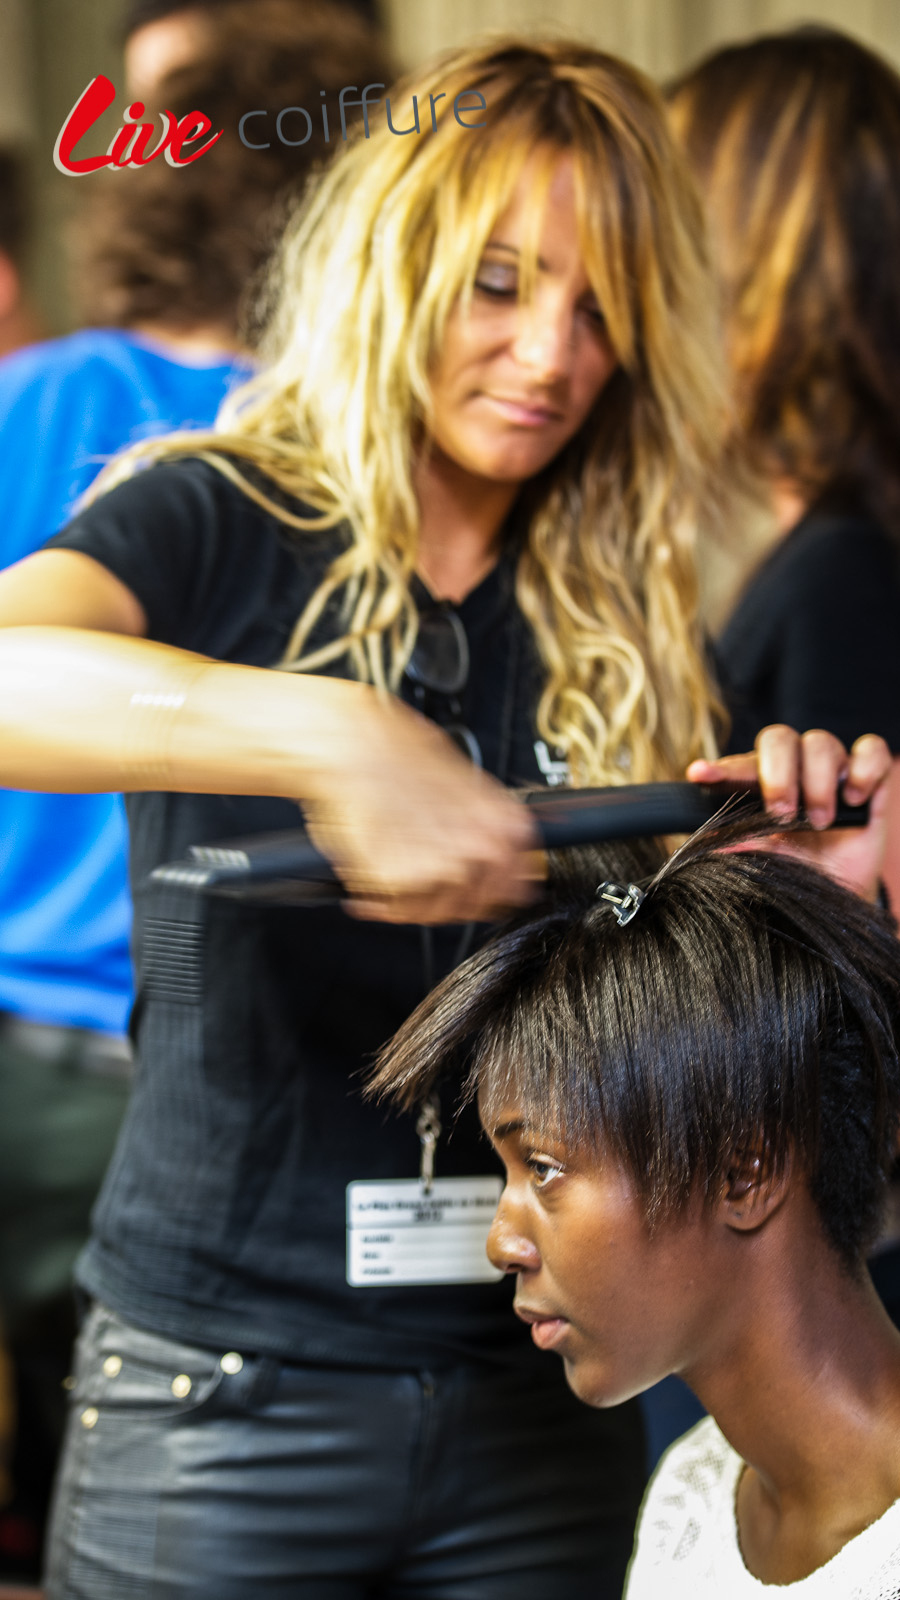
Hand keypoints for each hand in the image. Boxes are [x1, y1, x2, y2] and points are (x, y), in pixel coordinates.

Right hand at [302, 691, 541, 923]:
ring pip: (434, 912)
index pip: (514, 886)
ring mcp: (443, 870)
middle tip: (421, 884)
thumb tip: (489, 852)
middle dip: (445, 898)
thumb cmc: (398, 754)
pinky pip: (397, 909)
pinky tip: (372, 877)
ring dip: (412, 903)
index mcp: (507, 826)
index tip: (472, 891)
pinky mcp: (403, 882)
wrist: (353, 746)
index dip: (489, 890)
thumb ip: (484, 825)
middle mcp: (481, 850)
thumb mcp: (463, 783)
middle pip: (472, 905)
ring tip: (391, 880)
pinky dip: (381, 902)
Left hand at [686, 726, 891, 901]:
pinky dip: (862, 770)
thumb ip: (737, 849)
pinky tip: (854, 799)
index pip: (739, 766)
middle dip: (778, 775)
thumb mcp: (763, 863)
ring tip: (820, 822)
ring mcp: (833, 770)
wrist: (838, 893)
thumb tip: (704, 847)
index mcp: (761, 784)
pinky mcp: (870, 778)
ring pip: (821, 743)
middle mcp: (795, 768)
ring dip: (818, 784)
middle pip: (779, 738)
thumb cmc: (795, 870)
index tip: (699, 775)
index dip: (720, 769)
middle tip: (782, 814)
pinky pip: (871, 750)